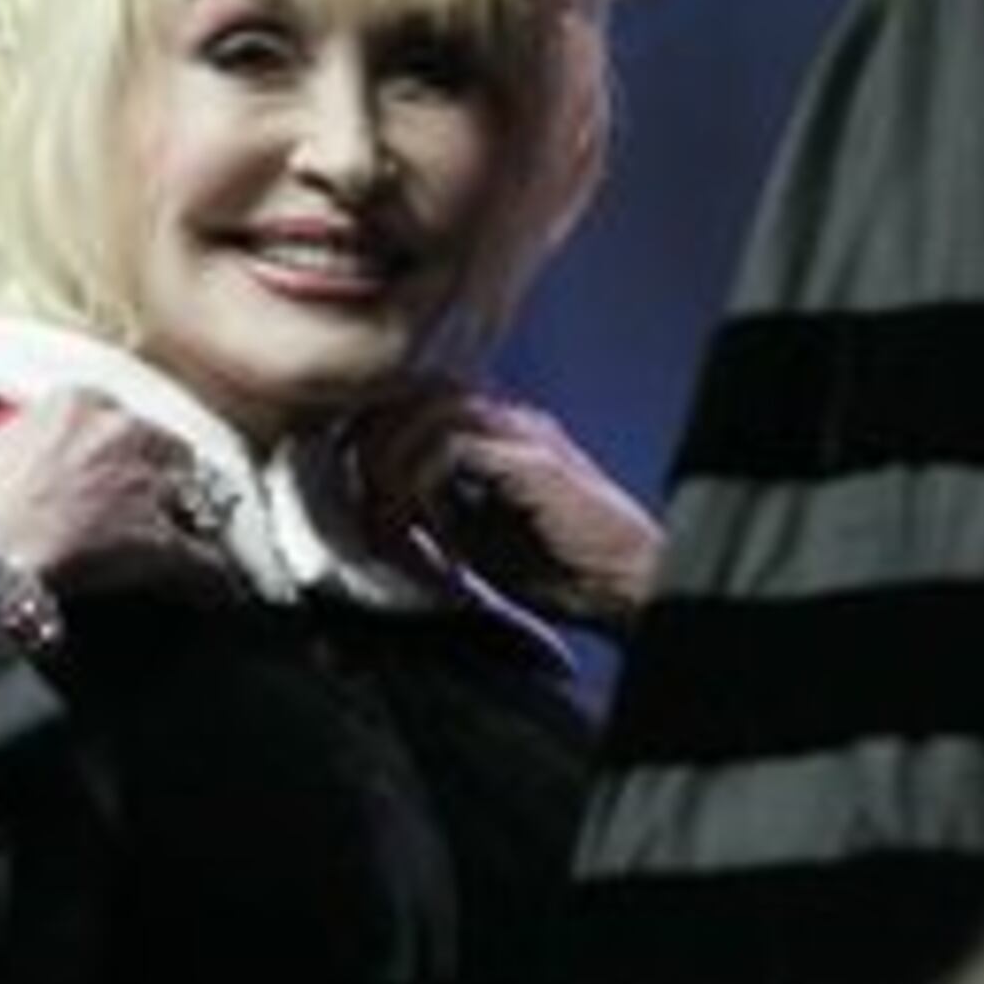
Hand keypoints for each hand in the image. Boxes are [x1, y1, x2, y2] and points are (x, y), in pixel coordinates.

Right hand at [0, 387, 243, 594]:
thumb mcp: (1, 444)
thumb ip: (37, 437)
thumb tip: (40, 450)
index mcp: (81, 402)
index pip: (125, 418)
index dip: (128, 448)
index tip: (125, 464)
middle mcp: (122, 433)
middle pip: (169, 451)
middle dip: (168, 479)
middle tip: (162, 503)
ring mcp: (145, 486)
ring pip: (195, 501)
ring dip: (197, 524)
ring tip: (203, 543)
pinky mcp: (157, 539)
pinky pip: (201, 560)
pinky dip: (213, 579)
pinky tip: (223, 591)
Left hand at [348, 381, 660, 627]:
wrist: (631, 589)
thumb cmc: (565, 573)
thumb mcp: (476, 538)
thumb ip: (432, 512)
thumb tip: (374, 511)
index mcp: (496, 432)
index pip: (412, 402)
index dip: (371, 440)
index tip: (352, 496)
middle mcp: (508, 419)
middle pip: (410, 394)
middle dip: (370, 448)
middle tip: (363, 510)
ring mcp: (523, 432)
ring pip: (424, 411)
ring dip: (393, 468)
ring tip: (390, 522)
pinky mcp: (533, 458)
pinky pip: (451, 447)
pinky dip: (422, 486)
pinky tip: (424, 527)